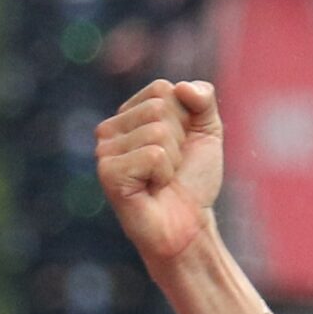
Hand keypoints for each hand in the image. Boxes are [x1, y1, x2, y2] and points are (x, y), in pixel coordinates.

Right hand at [96, 79, 225, 266]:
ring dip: (174, 161)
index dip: (186, 120)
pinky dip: (164, 175)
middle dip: (180, 141)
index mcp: (129, 114)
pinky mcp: (109, 172)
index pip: (164, 89)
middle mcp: (110, 128)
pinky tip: (152, 189)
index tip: (181, 147)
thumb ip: (203, 100)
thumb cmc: (194, 181)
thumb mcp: (207, 133)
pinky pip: (154, 155)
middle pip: (160, 108)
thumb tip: (182, 86)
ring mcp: (105, 150)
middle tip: (172, 168)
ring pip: (158, 132)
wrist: (190, 226)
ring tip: (162, 180)